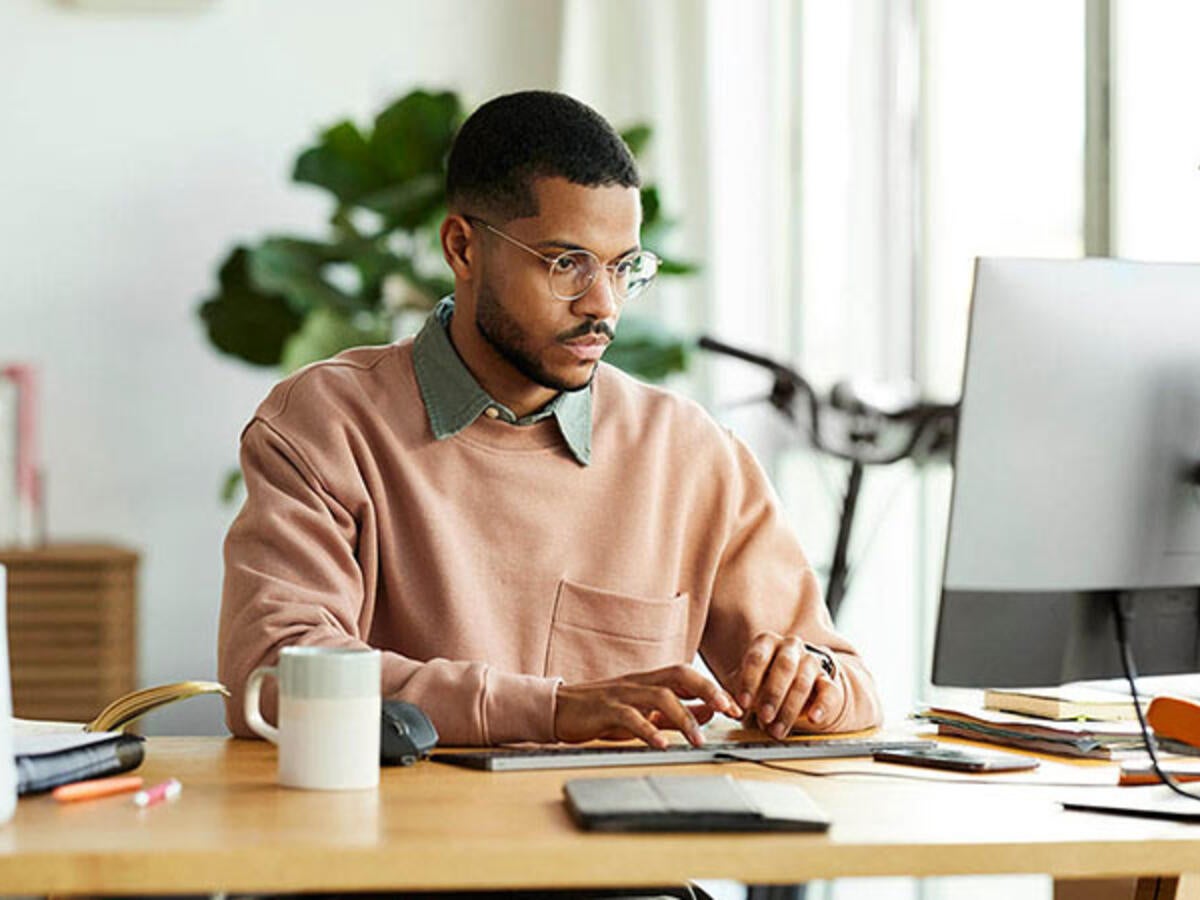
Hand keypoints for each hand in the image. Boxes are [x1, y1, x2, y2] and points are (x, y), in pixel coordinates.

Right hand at [555, 665, 743, 748]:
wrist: (560, 708)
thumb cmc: (602, 710)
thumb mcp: (643, 710)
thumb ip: (674, 712)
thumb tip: (708, 713)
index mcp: (650, 680)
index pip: (688, 675)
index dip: (714, 688)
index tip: (736, 706)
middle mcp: (640, 681)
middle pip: (680, 674)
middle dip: (708, 690)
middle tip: (729, 710)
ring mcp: (623, 693)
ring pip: (660, 696)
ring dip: (683, 717)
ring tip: (698, 740)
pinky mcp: (606, 709)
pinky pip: (631, 717)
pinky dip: (648, 731)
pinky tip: (661, 745)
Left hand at [734, 632, 842, 737]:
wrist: (797, 689)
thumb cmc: (764, 684)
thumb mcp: (747, 686)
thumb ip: (736, 697)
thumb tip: (730, 710)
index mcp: (766, 643)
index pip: (757, 657)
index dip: (749, 680)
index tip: (743, 702)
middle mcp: (790, 647)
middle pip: (784, 666)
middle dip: (773, 693)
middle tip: (764, 715)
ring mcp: (811, 662)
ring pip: (803, 682)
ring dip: (789, 708)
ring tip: (777, 730)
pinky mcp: (829, 681)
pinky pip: (829, 691)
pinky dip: (821, 706)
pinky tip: (813, 718)